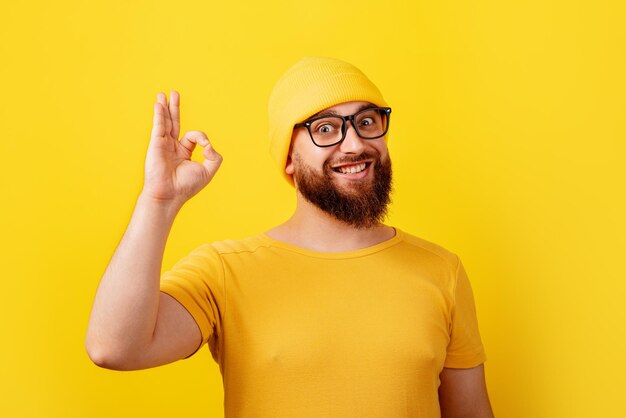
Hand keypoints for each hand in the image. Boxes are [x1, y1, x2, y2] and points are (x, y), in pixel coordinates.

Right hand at [141, 91, 221, 206]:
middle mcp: (173, 147)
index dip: (202, 138)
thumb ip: (214, 156)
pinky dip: (160, 115)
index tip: (206, 148)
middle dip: (175, 108)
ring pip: (166, 122)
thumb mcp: (208, 170)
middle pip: (175, 123)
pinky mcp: (156, 144)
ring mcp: (163, 145)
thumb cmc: (186, 186)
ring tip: (163, 94)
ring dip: (165, 107)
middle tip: (174, 94)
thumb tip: (208, 144)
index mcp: (184, 152)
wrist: (169, 194)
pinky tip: (159, 104)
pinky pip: (159, 126)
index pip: (194, 136)